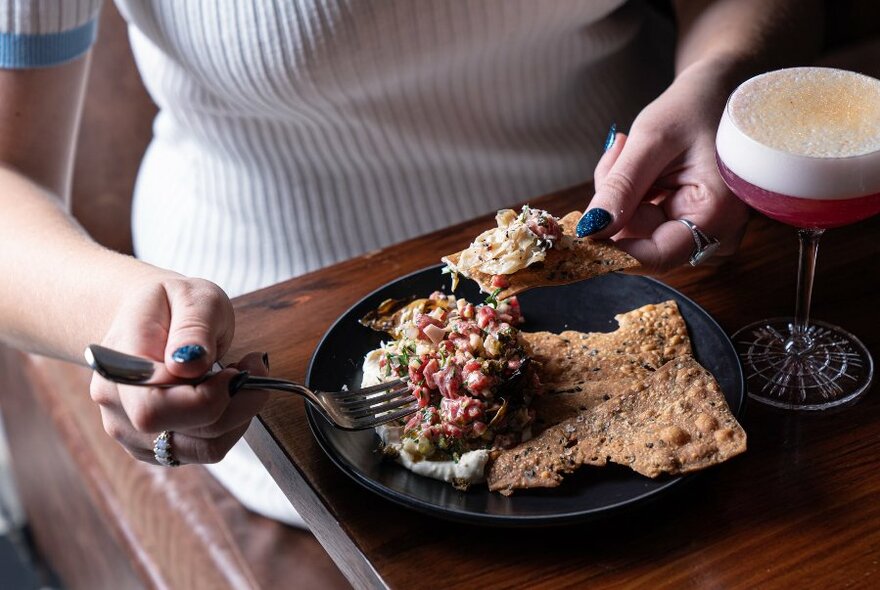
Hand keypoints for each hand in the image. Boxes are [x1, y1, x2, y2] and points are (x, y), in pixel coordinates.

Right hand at [89, 276, 270, 464]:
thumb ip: (193, 327)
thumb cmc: (172, 304)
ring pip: (203, 449)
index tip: (238, 369)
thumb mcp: (192, 296)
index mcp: (118, 367)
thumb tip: (190, 364)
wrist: (149, 318)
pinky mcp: (156, 445)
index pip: (156, 408)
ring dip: (239, 416)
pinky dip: (229, 425)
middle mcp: (117, 406)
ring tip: (243, 377)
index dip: (207, 398)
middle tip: (253, 368)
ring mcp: (133, 431)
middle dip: (235, 405)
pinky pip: (205, 450)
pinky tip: (227, 394)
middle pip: (184, 434)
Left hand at [580, 62, 749, 272]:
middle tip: (617, 152)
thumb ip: (621, 188)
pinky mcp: (690, 224)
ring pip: (636, 232)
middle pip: (641, 242)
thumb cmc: (696, 107)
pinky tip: (641, 161)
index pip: (656, 257)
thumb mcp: (653, 140)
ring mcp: (704, 232)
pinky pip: (643, 222)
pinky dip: (631, 194)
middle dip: (616, 204)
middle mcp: (716, 234)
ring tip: (631, 148)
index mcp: (718, 215)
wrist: (723, 91)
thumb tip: (591, 231)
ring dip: (621, 195)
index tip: (581, 228)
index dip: (613, 249)